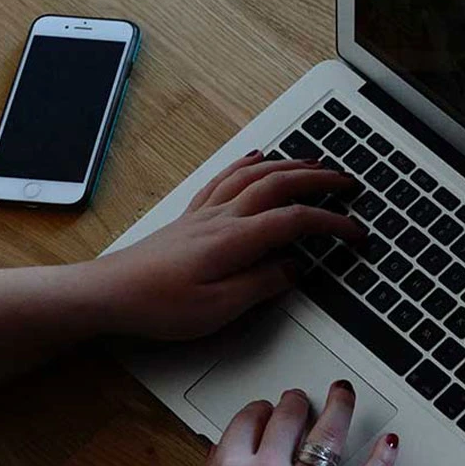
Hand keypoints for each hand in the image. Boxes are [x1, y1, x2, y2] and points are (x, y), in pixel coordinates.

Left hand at [83, 151, 361, 340]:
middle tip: (348, 181)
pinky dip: (248, 163)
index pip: (296, 220)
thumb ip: (262, 285)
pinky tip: (256, 157)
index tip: (355, 231)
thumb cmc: (158, 304)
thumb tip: (293, 268)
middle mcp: (222, 217)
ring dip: (290, 164)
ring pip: (254, 174)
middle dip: (319, 178)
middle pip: (279, 183)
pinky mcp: (192, 217)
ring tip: (316, 162)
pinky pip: (225, 178)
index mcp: (235, 239)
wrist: (108, 293)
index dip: (332, 222)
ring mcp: (205, 213)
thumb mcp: (219, 308)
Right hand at [183, 382, 397, 465]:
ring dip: (339, 405)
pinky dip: (380, 461)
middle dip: (296, 401)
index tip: (267, 410)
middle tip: (301, 401)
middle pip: (289, 415)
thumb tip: (228, 445)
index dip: (261, 408)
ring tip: (344, 392)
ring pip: (327, 434)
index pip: (249, 417)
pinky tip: (390, 443)